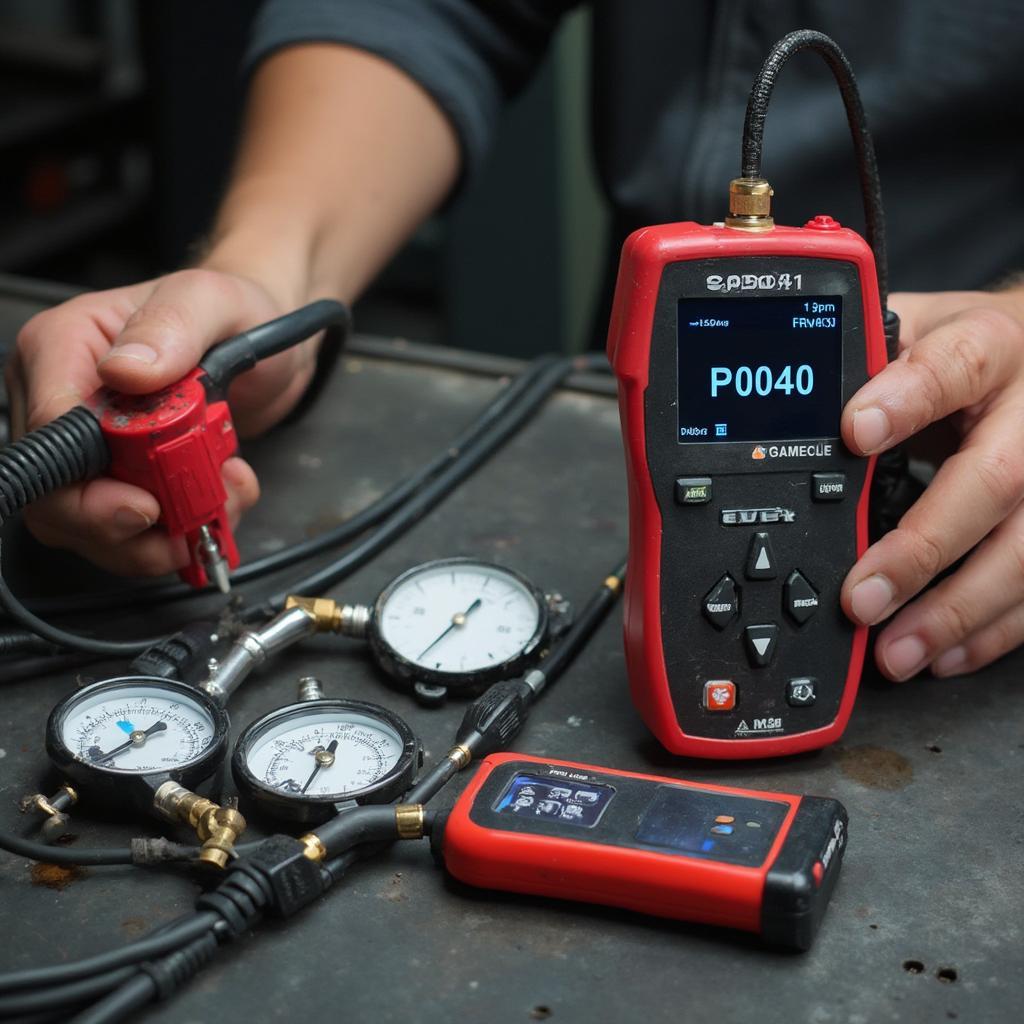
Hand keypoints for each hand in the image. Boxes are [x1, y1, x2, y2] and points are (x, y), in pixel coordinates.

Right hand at [6, 268, 318, 576]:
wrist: (268, 343)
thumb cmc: (234, 312)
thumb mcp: (214, 301)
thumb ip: (173, 327)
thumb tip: (126, 369)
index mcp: (63, 347)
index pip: (49, 434)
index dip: (90, 486)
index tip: (148, 503)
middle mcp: (63, 398)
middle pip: (58, 496)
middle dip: (128, 527)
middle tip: (191, 519)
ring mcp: (89, 443)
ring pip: (93, 526)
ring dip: (164, 535)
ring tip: (221, 500)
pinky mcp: (121, 474)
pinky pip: (132, 529)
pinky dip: (181, 528)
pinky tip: (220, 496)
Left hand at [840, 285, 1023, 679]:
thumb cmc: (970, 350)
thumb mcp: (919, 327)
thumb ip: (867, 360)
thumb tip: (793, 404)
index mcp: (989, 348)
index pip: (950, 368)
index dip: (903, 400)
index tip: (853, 432)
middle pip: (993, 483)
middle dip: (922, 549)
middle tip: (862, 597)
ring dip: (957, 612)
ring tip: (899, 651)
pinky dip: (991, 631)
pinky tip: (945, 654)